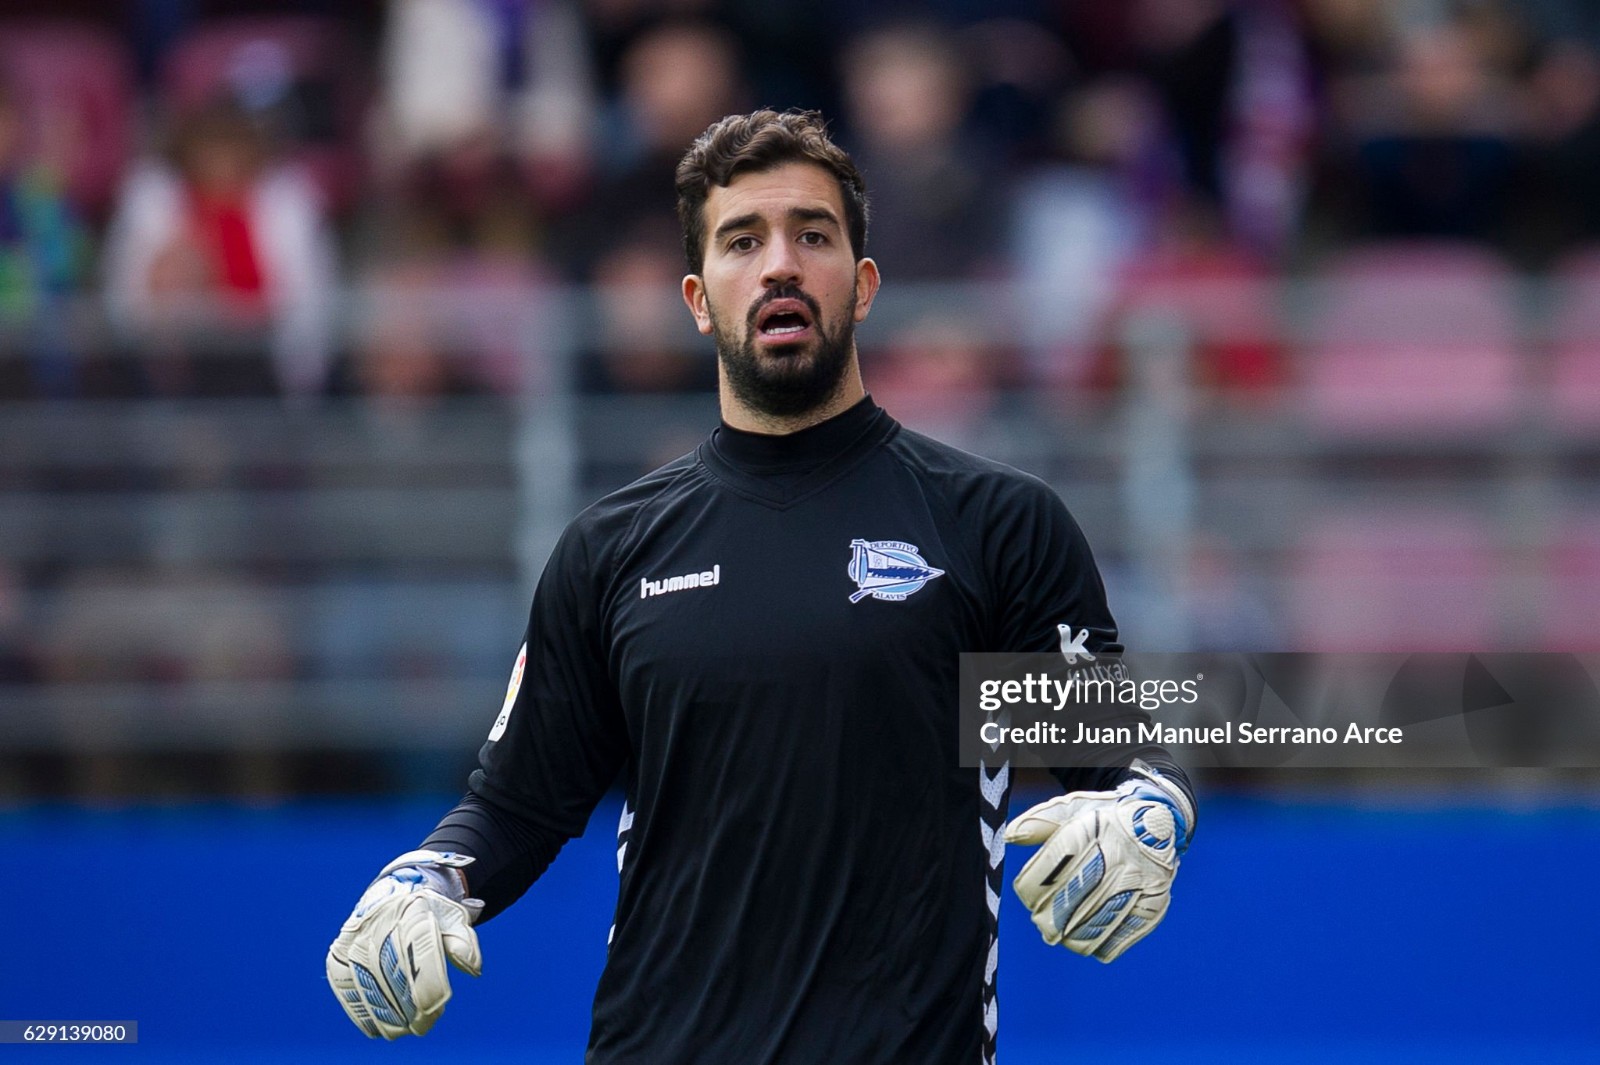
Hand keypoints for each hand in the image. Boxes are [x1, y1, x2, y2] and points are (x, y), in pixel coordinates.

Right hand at [326, 850, 483, 1037]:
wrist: (388, 900)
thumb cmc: (427, 915)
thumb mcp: (451, 919)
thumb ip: (463, 941)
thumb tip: (473, 968)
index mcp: (411, 909)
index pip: (420, 949)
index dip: (429, 981)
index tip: (439, 1004)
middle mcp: (378, 923)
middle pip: (393, 972)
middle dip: (410, 1005)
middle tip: (425, 1023)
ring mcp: (354, 941)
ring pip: (369, 985)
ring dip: (388, 1014)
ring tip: (407, 1027)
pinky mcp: (337, 958)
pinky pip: (348, 990)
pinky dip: (364, 1012)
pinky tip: (381, 1026)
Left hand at [1004, 766, 1192, 962]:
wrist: (1160, 820)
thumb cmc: (1105, 818)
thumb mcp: (1074, 809)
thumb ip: (1040, 822)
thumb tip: (1010, 836)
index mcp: (1093, 828)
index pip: (1054, 867)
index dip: (1033, 887)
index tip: (1028, 895)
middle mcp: (1118, 854)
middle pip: (1074, 898)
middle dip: (1050, 916)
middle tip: (1041, 922)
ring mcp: (1140, 881)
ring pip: (1097, 922)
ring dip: (1072, 936)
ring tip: (1061, 935)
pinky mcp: (1155, 903)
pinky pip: (1123, 935)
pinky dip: (1101, 945)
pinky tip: (1088, 941)